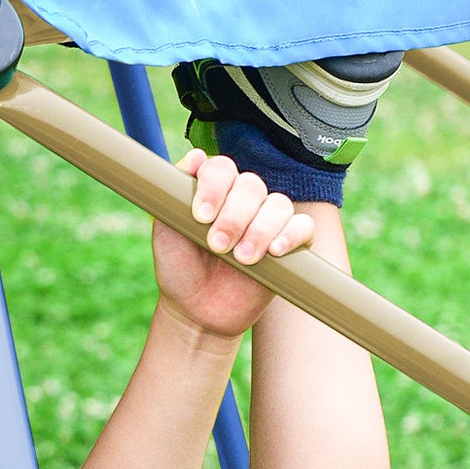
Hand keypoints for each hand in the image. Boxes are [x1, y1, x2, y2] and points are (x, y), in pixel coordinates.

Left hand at [150, 152, 313, 340]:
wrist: (197, 312)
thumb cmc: (180, 270)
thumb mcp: (166, 234)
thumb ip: (173, 195)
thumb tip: (195, 156)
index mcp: (216, 191)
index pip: (222, 169)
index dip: (213, 188)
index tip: (201, 217)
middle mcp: (244, 200)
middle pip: (251, 186)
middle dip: (234, 216)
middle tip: (218, 246)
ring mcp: (268, 220)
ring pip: (278, 205)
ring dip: (260, 230)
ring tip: (242, 259)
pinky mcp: (290, 245)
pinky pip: (303, 227)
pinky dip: (291, 235)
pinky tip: (275, 251)